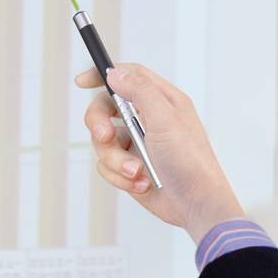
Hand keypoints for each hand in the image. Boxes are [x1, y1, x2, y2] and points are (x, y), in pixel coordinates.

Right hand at [74, 61, 246, 241]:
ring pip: (103, 143)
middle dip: (100, 123)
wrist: (195, 203)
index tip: (82, 82)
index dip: (103, 75)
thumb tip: (114, 74)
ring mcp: (137, 144)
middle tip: (104, 136)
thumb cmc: (190, 160)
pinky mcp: (129, 167)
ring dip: (116, 160)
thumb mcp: (165, 118)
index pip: (128, 77)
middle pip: (106, 109)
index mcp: (161, 101)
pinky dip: (120, 177)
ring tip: (136, 171)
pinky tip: (141, 183)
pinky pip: (107, 167)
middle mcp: (147, 120)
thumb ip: (139, 91)